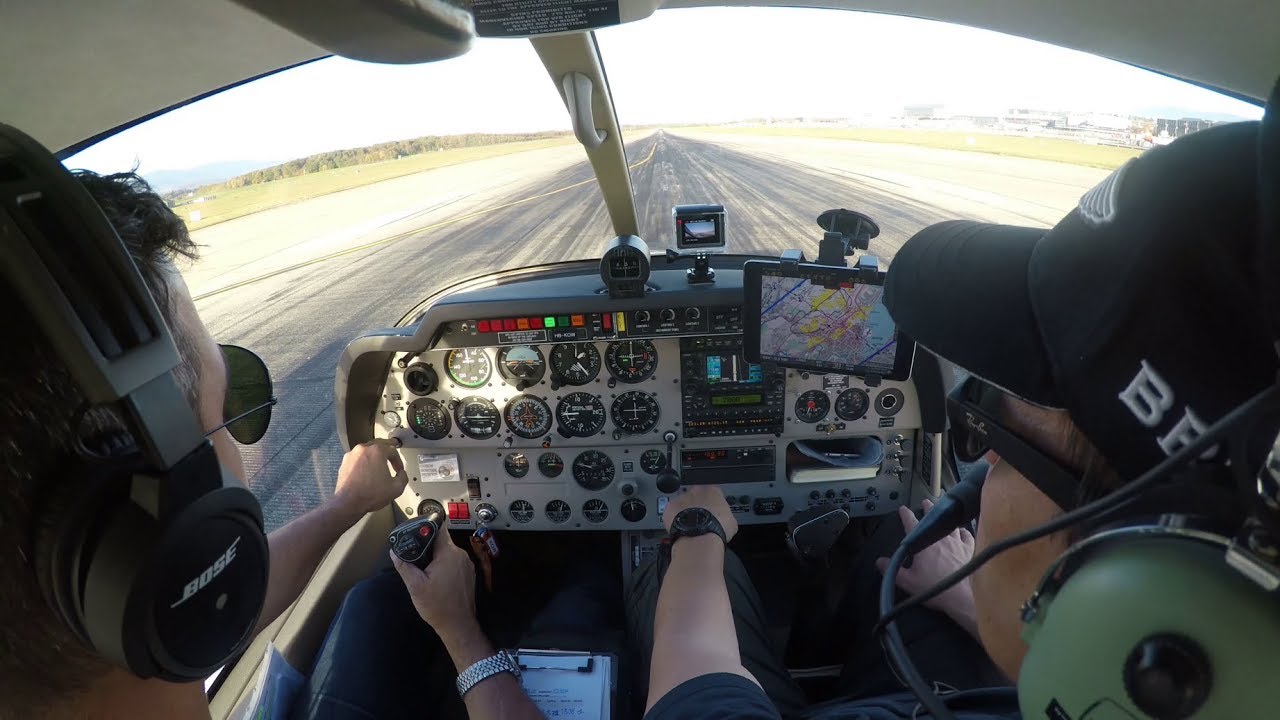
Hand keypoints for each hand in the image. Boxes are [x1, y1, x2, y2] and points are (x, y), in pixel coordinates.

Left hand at [332, 441, 406, 518]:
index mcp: (377, 451)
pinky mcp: (344, 463)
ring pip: (366, 450)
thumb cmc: (369, 495)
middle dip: (386, 449)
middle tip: (391, 452)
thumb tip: (401, 475)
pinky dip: (363, 462)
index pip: (392, 450)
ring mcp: (351, 456)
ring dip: (374, 455)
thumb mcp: (396, 488)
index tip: (399, 469)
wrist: (349, 503)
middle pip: (378, 444)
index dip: (398, 460)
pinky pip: (357, 458)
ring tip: (379, 462)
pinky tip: (366, 470)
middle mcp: (363, 450)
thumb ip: (403, 477)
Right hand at [391, 527, 479, 642]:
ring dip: (436, 557)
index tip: (416, 530)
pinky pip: (454, 562)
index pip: (439, 528)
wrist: (458, 625)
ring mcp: (466, 564)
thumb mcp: (415, 586)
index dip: (426, 526)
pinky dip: (444, 565)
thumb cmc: (438, 607)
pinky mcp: (468, 573)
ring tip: (425, 571)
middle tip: (416, 557)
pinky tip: (436, 578)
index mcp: (448, 554)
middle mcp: (460, 555)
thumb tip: (394, 553)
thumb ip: (405, 566)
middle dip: (428, 546)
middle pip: (442, 541)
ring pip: (448, 552)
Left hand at [662, 485, 737, 542]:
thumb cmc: (716, 529)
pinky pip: (671, 512)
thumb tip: (726, 521)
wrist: (700, 537)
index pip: (713, 492)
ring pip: (682, 503)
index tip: (713, 512)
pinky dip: (674, 519)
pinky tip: (680, 528)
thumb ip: (727, 516)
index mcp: (713, 490)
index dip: (713, 503)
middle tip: (701, 520)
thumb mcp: (732, 522)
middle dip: (697, 506)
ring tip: (690, 527)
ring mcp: (682, 498)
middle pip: (696, 496)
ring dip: (685, 512)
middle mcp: (696, 491)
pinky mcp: (670, 507)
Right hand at [876, 499, 977, 635]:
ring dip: (946, 518)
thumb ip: (891, 570)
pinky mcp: (970, 550)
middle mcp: (941, 538)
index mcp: (923, 544)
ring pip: (951, 524)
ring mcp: (958, 542)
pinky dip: (964, 531)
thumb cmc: (936, 588)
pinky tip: (964, 531)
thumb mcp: (907, 582)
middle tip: (926, 503)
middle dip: (929, 509)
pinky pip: (968, 535)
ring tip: (945, 515)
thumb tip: (880, 562)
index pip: (911, 523)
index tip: (903, 509)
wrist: (963, 596)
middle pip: (934, 518)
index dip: (905, 514)